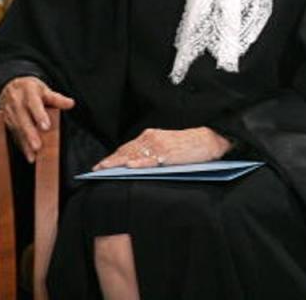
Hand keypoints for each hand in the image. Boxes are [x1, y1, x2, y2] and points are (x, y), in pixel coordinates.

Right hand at [0, 76, 74, 162]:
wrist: (9, 86)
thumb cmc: (30, 89)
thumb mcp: (44, 89)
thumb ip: (57, 98)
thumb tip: (71, 104)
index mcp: (28, 93)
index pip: (34, 104)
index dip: (39, 115)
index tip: (46, 127)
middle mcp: (16, 103)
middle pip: (23, 120)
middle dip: (30, 134)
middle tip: (38, 146)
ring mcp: (10, 113)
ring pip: (17, 129)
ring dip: (25, 143)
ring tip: (33, 155)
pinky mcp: (7, 122)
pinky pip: (14, 134)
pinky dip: (21, 145)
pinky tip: (29, 155)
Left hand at [93, 127, 231, 170]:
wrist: (209, 140)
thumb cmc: (189, 145)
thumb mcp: (167, 144)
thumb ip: (151, 151)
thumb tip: (133, 163)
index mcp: (151, 135)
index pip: (127, 147)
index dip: (113, 156)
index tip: (100, 165)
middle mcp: (153, 138)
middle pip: (126, 151)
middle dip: (110, 161)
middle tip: (96, 170)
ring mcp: (160, 146)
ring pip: (134, 155)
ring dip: (118, 163)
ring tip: (105, 170)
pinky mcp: (168, 154)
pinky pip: (150, 159)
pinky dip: (139, 163)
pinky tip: (129, 167)